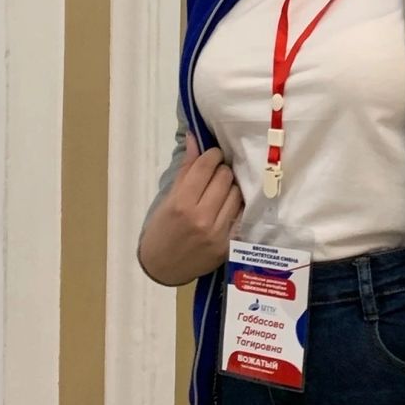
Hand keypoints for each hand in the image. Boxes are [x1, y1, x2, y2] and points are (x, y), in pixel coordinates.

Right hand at [138, 133, 244, 284]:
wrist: (164, 266)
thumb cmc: (162, 229)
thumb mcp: (168, 198)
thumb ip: (186, 168)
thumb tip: (195, 138)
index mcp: (182, 203)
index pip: (207, 165)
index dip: (211, 155)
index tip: (211, 157)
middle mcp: (202, 217)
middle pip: (225, 176)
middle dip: (221, 170)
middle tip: (214, 176)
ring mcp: (218, 233)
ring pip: (236, 193)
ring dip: (230, 188)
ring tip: (220, 192)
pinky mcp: (229, 244)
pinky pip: (242, 213)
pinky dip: (236, 206)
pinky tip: (227, 206)